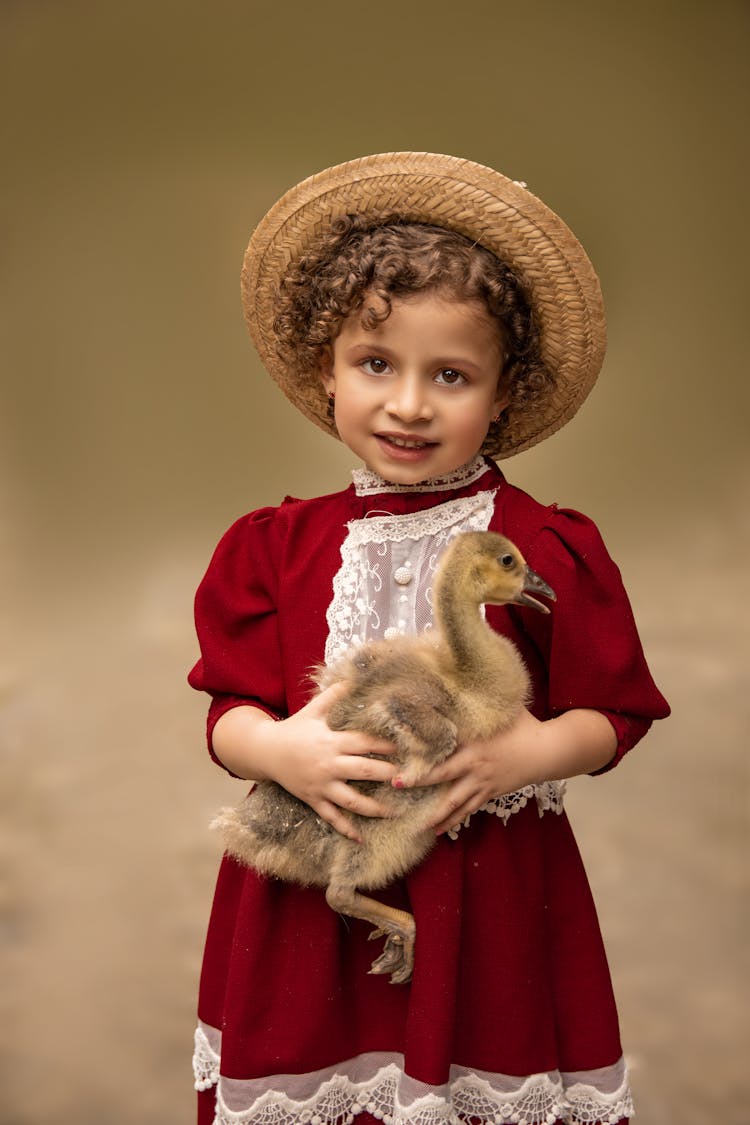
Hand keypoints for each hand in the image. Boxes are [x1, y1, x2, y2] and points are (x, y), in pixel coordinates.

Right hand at [246, 684, 398, 840]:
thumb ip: (335, 696)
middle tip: (410, 780)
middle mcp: (329, 764)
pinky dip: (345, 829)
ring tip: (394, 812)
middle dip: (387, 774)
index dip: (386, 744)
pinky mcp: (313, 799)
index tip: (407, 748)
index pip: (364, 742)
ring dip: (374, 807)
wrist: (265, 751)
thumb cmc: (294, 728)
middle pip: (363, 770)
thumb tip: (354, 678)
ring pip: (351, 799)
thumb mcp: (313, 709)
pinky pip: (331, 817)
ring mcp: (321, 785)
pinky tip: (361, 839)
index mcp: (331, 740)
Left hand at [401, 707, 616, 835]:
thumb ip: (475, 702)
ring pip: (455, 803)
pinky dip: (455, 819)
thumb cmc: (523, 725)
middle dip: (418, 785)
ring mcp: (484, 784)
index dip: (420, 761)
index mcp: (474, 746)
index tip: (398, 765)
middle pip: (443, 780)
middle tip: (395, 788)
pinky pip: (470, 809)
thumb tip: (454, 680)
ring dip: (436, 815)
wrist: (549, 751)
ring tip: (416, 828)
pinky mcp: (491, 793)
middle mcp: (476, 767)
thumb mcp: (499, 710)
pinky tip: (440, 830)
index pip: (442, 755)